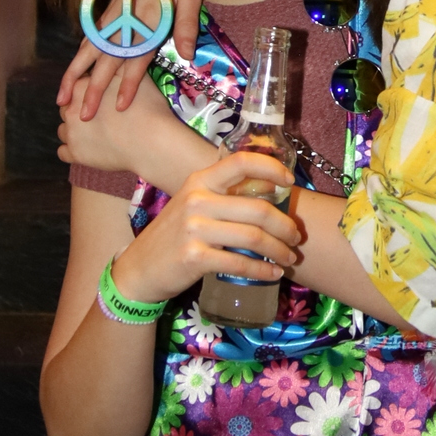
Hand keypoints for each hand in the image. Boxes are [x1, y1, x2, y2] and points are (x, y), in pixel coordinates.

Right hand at [56, 0, 202, 119]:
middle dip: (92, 90)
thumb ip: (185, 24)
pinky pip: (90, 38)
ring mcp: (113, 18)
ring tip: (62, 98)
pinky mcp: (109, 11)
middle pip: (105, 62)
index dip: (128, 85)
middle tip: (81, 115)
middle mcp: (125, 23)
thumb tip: (186, 54)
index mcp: (147, 22)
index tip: (118, 107)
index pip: (136, 60)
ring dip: (75, 75)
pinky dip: (79, 57)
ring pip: (89, 51)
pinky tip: (72, 71)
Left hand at [58, 70, 174, 173]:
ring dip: (75, 131)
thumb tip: (112, 64)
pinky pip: (63, 152)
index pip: (75, 87)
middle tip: (99, 116)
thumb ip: (115, 68)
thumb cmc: (147, 107)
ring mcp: (71, 133)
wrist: (152, 141)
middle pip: (67, 109)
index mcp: (81, 87)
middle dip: (79, 112)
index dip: (88, 92)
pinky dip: (74, 150)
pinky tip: (89, 148)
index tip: (101, 99)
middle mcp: (70, 109)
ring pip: (63, 130)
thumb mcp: (132, 76)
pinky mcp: (75, 154)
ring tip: (94, 134)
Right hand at [112, 151, 297, 300]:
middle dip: (285, 225)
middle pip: (257, 208)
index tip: (290, 181)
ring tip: (289, 257)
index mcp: (200, 181)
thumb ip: (222, 196)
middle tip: (296, 237)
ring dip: (279, 249)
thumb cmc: (173, 236)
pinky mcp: (194, 257)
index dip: (271, 167)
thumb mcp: (193, 205)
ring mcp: (194, 229)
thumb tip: (270, 195)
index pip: (241, 162)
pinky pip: (240, 263)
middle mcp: (197, 200)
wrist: (139, 269)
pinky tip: (272, 273)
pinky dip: (263, 270)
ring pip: (253, 237)